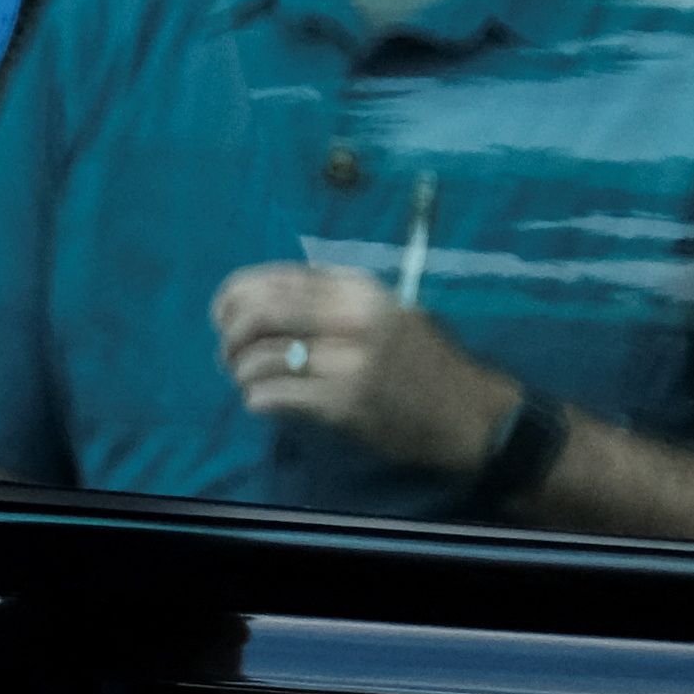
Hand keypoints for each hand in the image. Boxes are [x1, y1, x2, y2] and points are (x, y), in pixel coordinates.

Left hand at [212, 263, 519, 476]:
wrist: (471, 414)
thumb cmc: (422, 360)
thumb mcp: (386, 309)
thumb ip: (331, 297)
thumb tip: (259, 295)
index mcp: (359, 289)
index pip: (274, 279)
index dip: (233, 295)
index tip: (222, 314)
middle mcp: (353, 318)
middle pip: (259, 314)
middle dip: (230, 335)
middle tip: (228, 354)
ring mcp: (349, 362)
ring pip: (260, 359)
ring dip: (241, 372)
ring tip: (248, 381)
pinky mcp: (344, 404)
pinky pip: (274, 396)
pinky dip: (256, 399)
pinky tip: (263, 402)